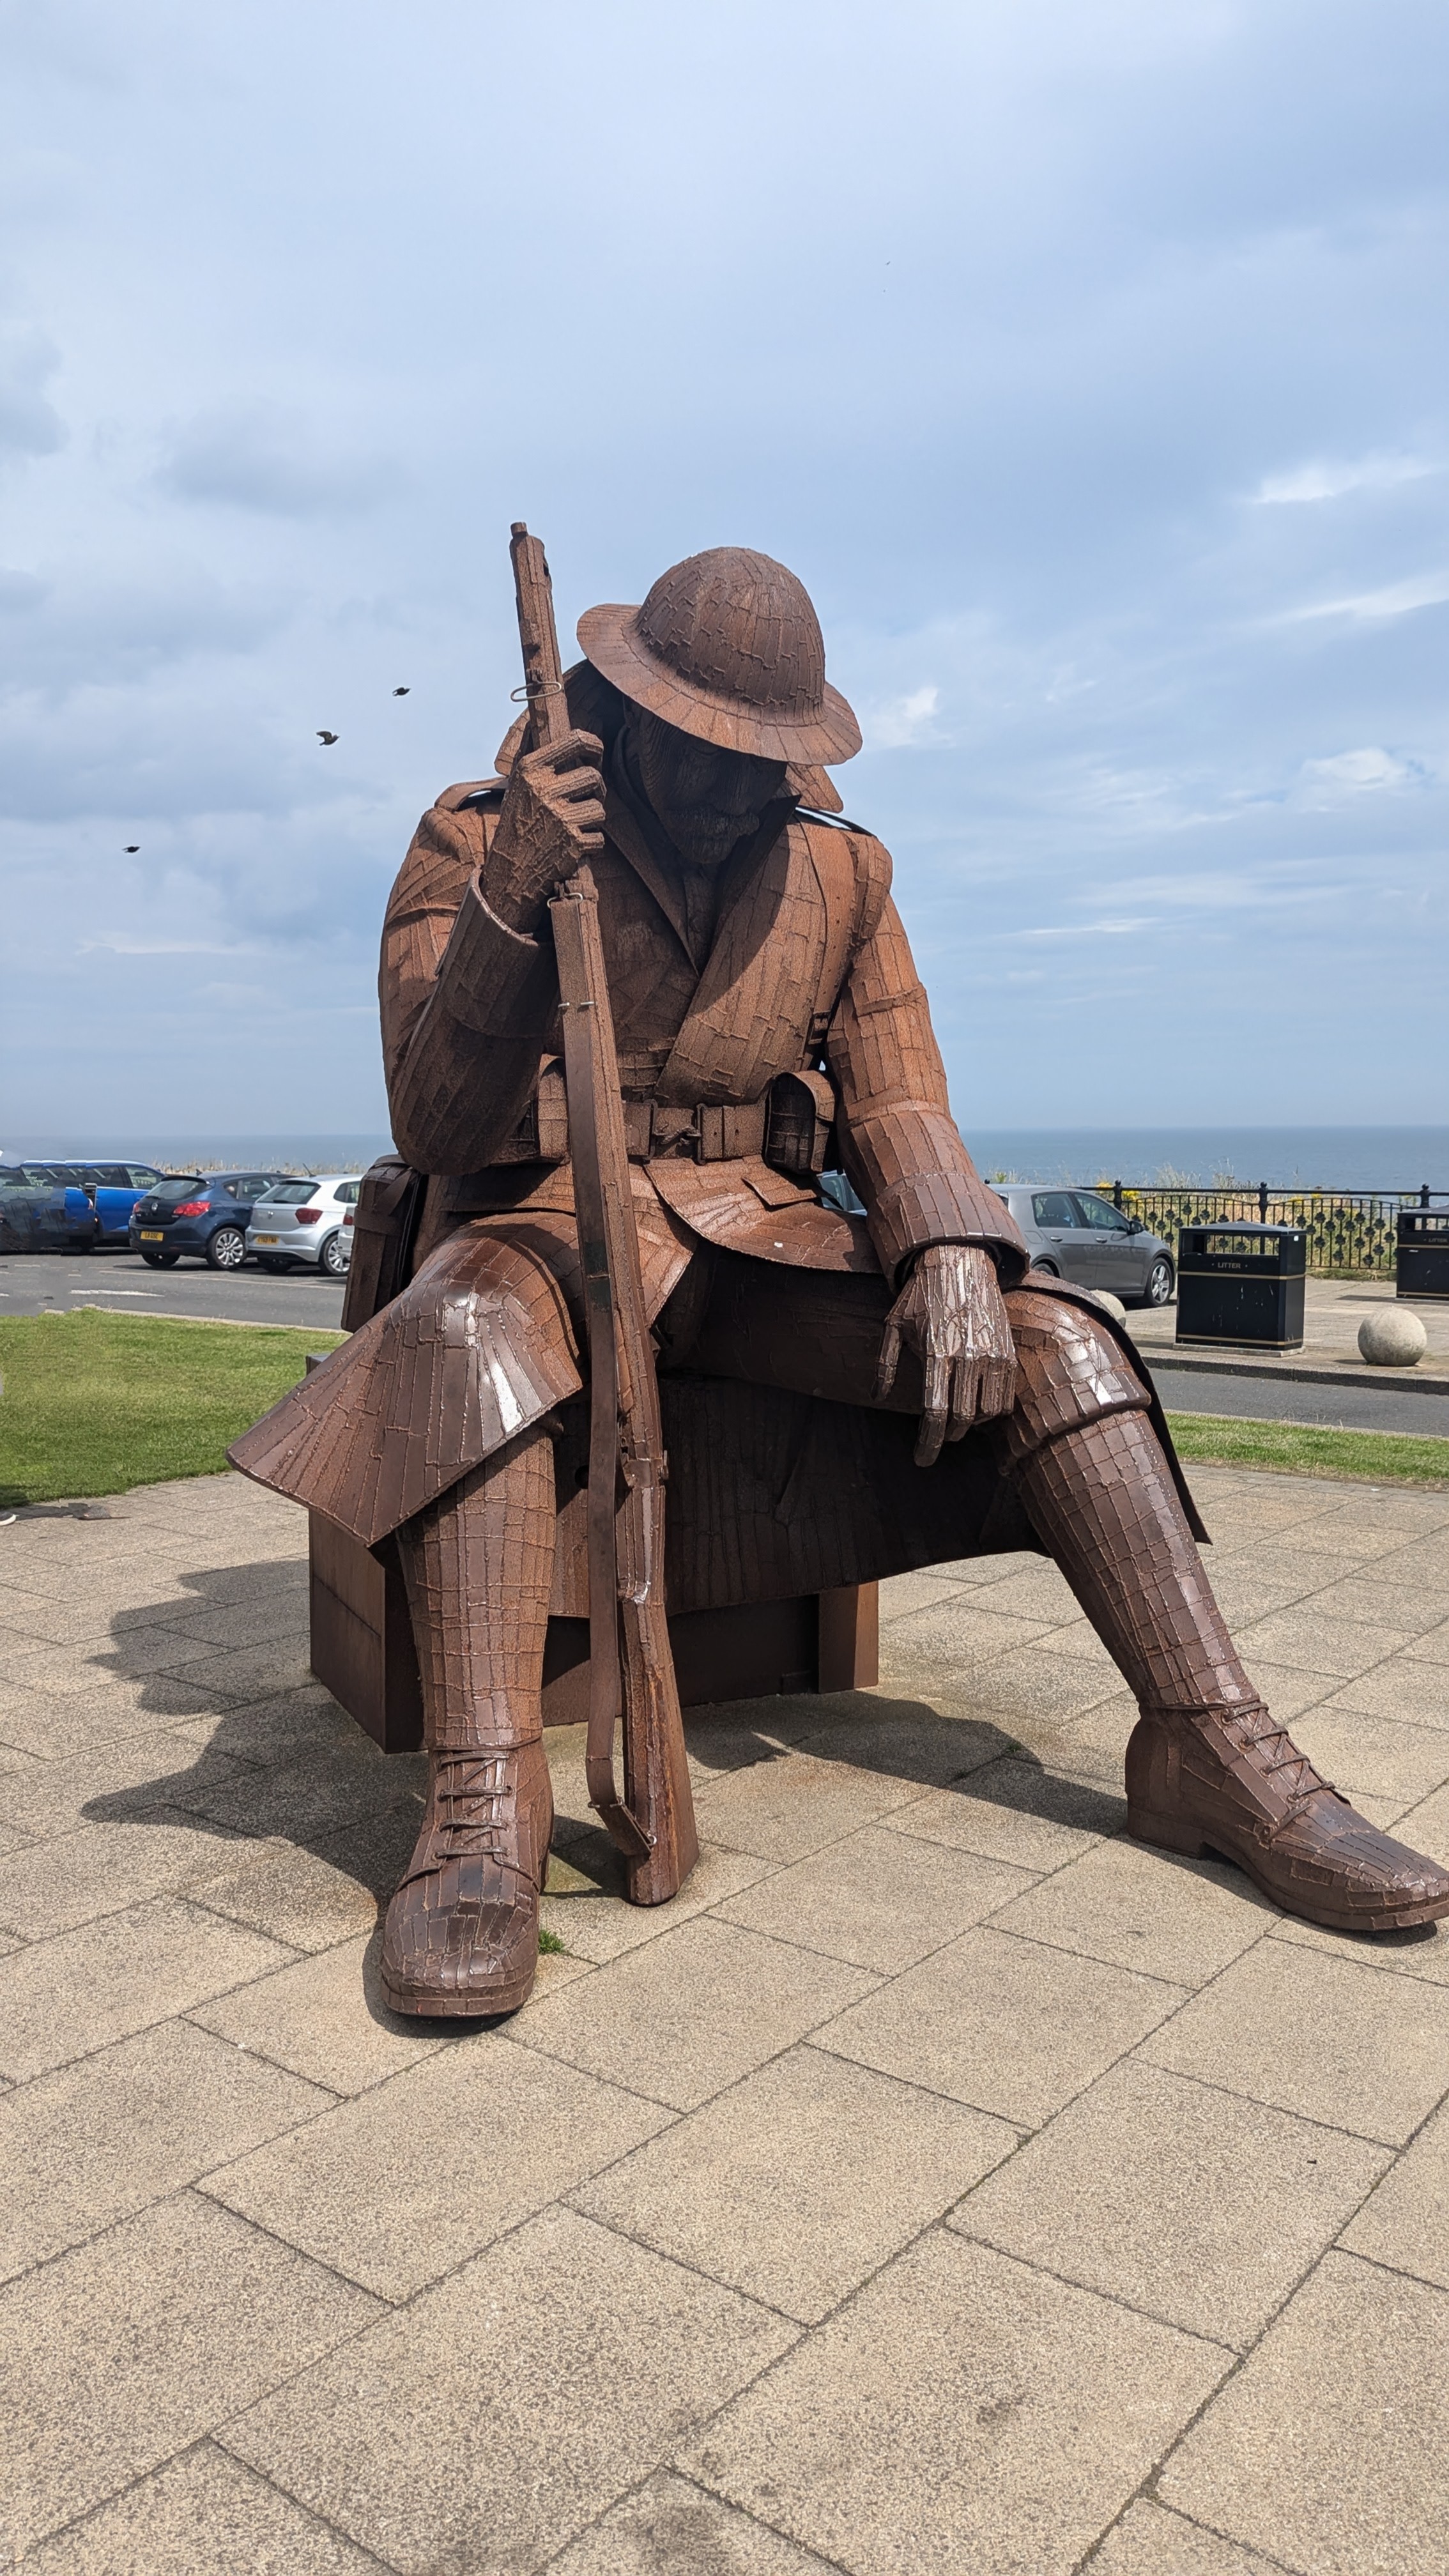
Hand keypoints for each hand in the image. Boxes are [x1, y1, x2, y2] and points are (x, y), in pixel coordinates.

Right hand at [485, 729, 605, 930]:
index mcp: (530, 769)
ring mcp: (559, 816)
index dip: (595, 747)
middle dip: (596, 789)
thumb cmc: (518, 824)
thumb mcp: (520, 786)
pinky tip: (573, 847)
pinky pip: (599, 837)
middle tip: (586, 798)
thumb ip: (544, 763)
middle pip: (594, 776)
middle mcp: (543, 789)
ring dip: (592, 819)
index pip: (577, 741)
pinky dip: (591, 845)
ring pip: (599, 808)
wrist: (508, 871)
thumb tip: (573, 740)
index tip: (597, 756)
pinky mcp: (572, 842)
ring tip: (574, 826)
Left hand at [876, 1243, 1016, 1466]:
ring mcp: (992, 1354)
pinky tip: (977, 1405)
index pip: (934, 1413)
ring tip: (956, 1418)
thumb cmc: (922, 1294)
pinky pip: (1005, 1397)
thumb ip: (885, 1365)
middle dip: (946, 1435)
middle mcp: (967, 1356)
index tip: (922, 1460)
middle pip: (961, 1419)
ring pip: (986, 1413)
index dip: (928, 1443)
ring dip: (969, 1424)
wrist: (959, 1263)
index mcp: (936, 1352)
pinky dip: (992, 1411)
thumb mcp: (893, 1326)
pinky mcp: (1007, 1352)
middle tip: (936, 1437)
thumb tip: (878, 1397)